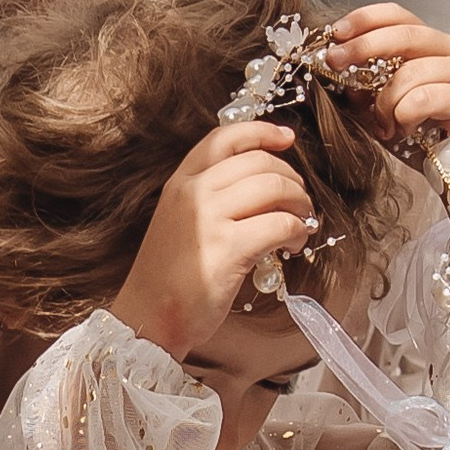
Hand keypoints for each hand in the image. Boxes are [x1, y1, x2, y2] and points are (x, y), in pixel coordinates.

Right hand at [112, 124, 318, 356]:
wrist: (148, 317)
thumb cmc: (168, 277)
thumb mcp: (179, 222)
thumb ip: (211, 198)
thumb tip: (265, 186)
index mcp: (181, 183)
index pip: (225, 138)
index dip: (262, 132)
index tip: (287, 138)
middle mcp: (193, 193)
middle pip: (259, 162)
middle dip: (292, 178)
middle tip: (301, 202)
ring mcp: (209, 220)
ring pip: (275, 187)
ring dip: (300, 204)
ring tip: (301, 225)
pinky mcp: (228, 248)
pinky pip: (280, 224)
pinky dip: (296, 231)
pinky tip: (294, 245)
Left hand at [321, 4, 449, 198]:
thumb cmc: (430, 142)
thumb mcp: (387, 108)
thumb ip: (366, 85)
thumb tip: (336, 65)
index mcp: (440, 46)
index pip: (400, 16)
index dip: (364, 19)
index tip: (335, 32)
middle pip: (403, 33)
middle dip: (362, 46)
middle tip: (334, 62)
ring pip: (409, 73)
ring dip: (386, 104)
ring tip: (387, 126)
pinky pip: (421, 99)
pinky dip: (403, 117)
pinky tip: (405, 132)